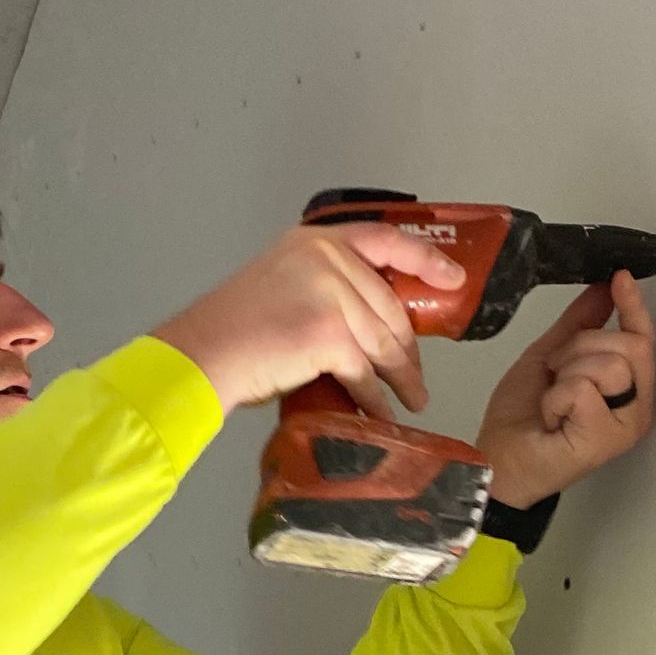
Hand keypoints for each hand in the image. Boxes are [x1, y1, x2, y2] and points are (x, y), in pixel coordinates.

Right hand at [153, 222, 466, 417]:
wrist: (201, 354)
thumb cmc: (232, 329)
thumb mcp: (282, 282)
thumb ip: (324, 285)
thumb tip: (372, 320)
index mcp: (316, 241)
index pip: (386, 241)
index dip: (425, 261)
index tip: (453, 279)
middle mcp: (327, 259)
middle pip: (389, 305)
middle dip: (408, 347)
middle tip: (418, 375)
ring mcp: (330, 294)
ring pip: (383, 342)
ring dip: (401, 377)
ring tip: (413, 399)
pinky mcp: (329, 334)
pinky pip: (365, 372)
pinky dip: (376, 398)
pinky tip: (381, 413)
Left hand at [476, 270, 655, 506]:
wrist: (499, 457)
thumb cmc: (524, 415)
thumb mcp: (550, 356)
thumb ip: (579, 324)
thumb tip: (603, 287)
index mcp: (629, 387)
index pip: (643, 338)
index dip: (634, 307)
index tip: (620, 277)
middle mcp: (638, 407)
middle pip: (632, 346)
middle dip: (584, 346)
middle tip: (556, 371)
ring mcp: (627, 426)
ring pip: (611, 365)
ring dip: (568, 373)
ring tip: (554, 399)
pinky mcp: (608, 440)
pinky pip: (585, 389)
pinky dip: (557, 398)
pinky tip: (552, 419)